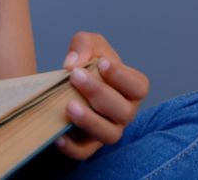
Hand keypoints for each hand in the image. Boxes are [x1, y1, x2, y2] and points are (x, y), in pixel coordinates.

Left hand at [56, 31, 149, 159]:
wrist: (69, 85)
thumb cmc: (88, 64)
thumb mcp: (89, 44)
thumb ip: (85, 45)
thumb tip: (72, 64)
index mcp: (132, 89)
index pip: (139, 87)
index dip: (122, 76)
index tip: (101, 63)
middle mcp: (125, 113)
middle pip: (123, 111)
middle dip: (99, 93)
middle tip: (75, 76)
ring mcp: (108, 130)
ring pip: (109, 134)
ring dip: (89, 120)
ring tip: (69, 106)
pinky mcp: (89, 145)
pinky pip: (84, 152)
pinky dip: (71, 147)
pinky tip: (57, 134)